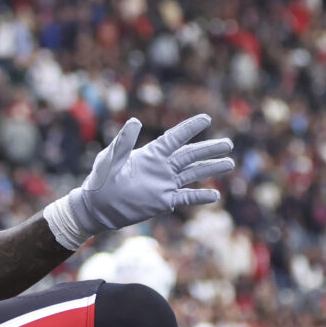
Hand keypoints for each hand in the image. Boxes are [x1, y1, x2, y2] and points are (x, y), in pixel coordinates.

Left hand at [43, 114, 234, 250]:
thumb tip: (135, 121)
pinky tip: (215, 195)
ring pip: (192, 174)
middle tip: (228, 144)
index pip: (175, 138)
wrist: (96, 208)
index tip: (206, 118)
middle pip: (190, 155)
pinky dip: (200, 197)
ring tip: (229, 163)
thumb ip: (123, 142)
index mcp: (150, 154)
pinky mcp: (163, 201)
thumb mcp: (110, 159)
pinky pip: (185, 198)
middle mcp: (161, 167)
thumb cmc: (100, 180)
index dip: (190, 128)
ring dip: (210, 169)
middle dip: (209, 149)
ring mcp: (164, 184)